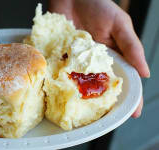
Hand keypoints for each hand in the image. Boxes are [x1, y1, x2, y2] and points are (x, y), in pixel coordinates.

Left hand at [49, 0, 149, 117]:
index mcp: (112, 55)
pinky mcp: (59, 54)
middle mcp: (93, 61)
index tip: (133, 113)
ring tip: (79, 109)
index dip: (130, 96)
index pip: (124, 79)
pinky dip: (59, 79)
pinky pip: (59, 69)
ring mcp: (75, 59)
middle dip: (101, 100)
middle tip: (102, 117)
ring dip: (78, 94)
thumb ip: (131, 46)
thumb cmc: (98, 5)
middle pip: (100, 85)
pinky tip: (58, 90)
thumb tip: (145, 73)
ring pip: (79, 81)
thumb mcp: (119, 24)